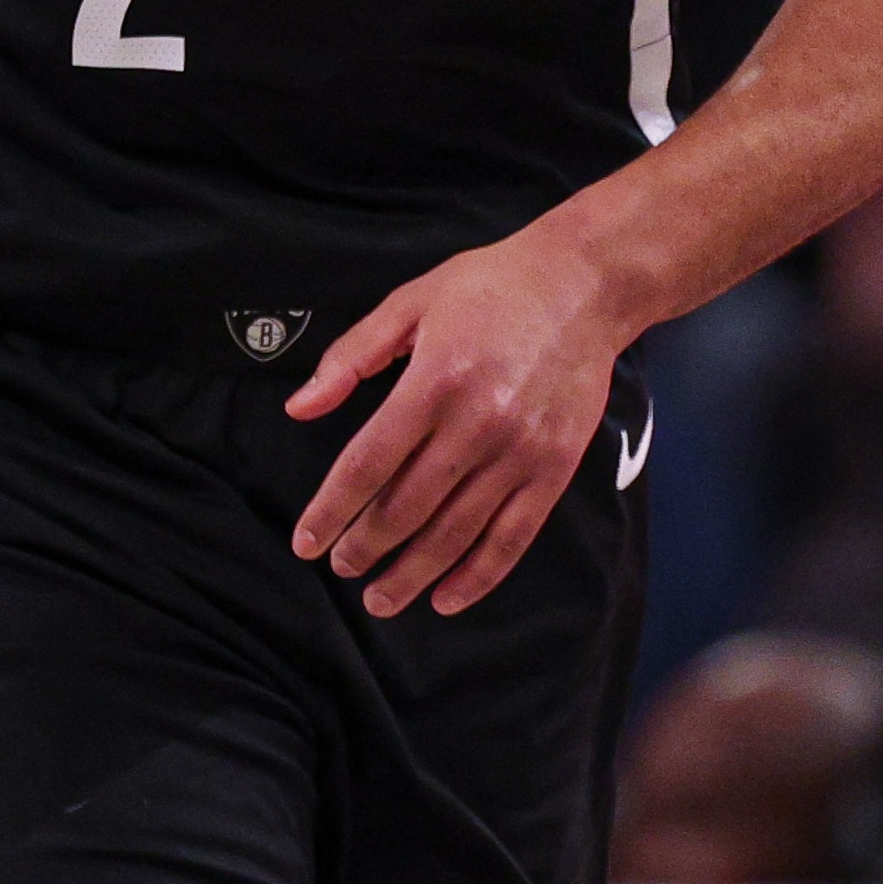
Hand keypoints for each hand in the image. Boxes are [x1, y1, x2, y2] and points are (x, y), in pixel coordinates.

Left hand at [284, 223, 632, 618]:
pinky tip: (446, 598)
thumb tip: (299, 408)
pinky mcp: (555, 469)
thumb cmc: (489, 288)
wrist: (583, 285)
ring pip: (456, 533)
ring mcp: (521, 451)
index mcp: (435, 380)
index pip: (368, 463)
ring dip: (412, 575)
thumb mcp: (409, 303)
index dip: (332, 510)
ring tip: (380, 598)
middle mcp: (478, 422)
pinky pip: (512, 537)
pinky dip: (478, 576)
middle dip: (365, 547)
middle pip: (407, 507)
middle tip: (340, 568)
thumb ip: (350, 357)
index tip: (306, 542)